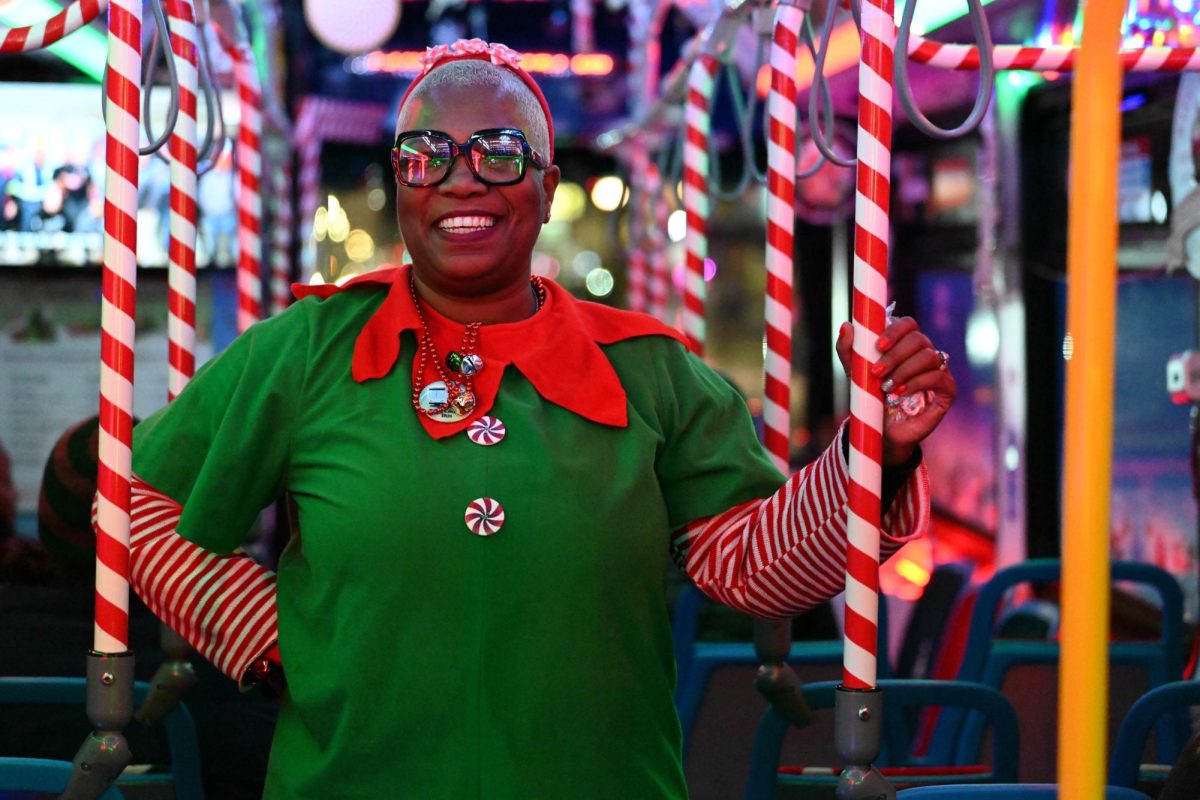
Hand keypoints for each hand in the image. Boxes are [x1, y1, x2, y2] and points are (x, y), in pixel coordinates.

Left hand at [836, 317, 955, 464]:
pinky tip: (900, 393)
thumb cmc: (870, 397)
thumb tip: (846, 326)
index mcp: (904, 343)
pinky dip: (917, 383)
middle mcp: (924, 353)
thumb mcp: (855, 372)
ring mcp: (937, 370)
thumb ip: (849, 350)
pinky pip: (938, 377)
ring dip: (904, 371)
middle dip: (895, 355)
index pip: (907, 324)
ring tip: (886, 388)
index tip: (877, 346)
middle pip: (918, 339)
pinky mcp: (946, 389)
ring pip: (929, 357)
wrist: (879, 430)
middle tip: (876, 372)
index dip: (894, 331)